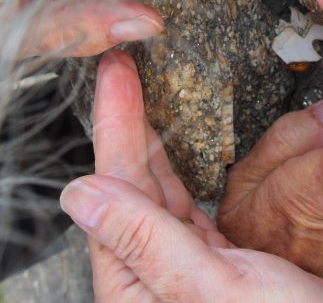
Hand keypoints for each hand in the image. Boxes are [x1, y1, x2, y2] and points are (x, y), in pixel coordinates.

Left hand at [60, 52, 322, 301]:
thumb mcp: (210, 288)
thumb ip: (145, 242)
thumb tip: (81, 193)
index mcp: (136, 280)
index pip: (116, 181)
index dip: (116, 119)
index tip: (115, 72)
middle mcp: (152, 268)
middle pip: (131, 176)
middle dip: (126, 117)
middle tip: (122, 71)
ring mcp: (181, 259)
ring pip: (156, 184)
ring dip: (149, 137)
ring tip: (139, 97)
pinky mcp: (212, 255)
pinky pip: (183, 198)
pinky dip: (177, 165)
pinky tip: (174, 147)